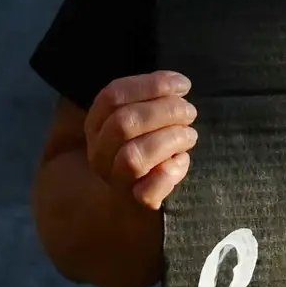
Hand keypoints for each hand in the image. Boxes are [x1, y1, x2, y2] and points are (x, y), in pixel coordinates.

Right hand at [88, 70, 199, 209]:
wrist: (132, 195)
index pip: (113, 96)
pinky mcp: (136, 201)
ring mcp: (115, 179)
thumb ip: (149, 97)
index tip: (183, 84)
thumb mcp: (138, 116)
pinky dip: (168, 175)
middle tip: (190, 112)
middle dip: (165, 111)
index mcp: (95, 124)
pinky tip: (181, 161)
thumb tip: (177, 84)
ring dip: (169, 139)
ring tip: (189, 135)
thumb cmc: (144, 141)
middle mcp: (99, 152)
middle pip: (123, 123)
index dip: (151, 85)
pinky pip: (146, 193)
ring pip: (134, 157)